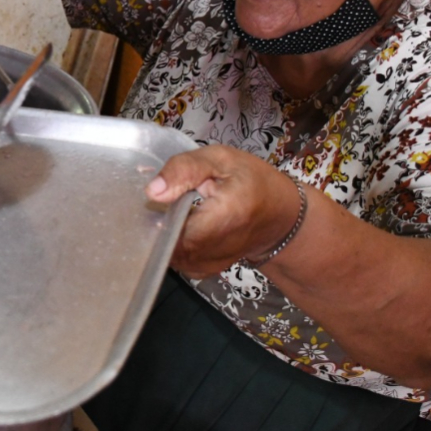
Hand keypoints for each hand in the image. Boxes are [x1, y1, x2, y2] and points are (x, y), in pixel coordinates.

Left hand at [146, 145, 302, 276]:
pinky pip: (172, 256)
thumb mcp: (221, 159)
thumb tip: (152, 192)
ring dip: (163, 230)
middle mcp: (214, 249)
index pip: (172, 224)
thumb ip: (183, 169)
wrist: (278, 217)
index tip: (161, 194)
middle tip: (169, 197)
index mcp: (224, 215)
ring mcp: (206, 265)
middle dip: (158, 218)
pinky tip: (184, 224)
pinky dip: (170, 240)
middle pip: (164, 238)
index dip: (158, 210)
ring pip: (165, 249)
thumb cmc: (252, 181)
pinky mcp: (200, 271)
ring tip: (179, 209)